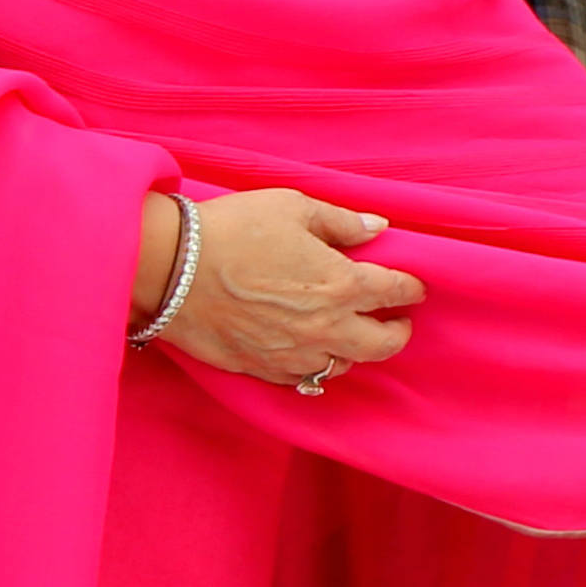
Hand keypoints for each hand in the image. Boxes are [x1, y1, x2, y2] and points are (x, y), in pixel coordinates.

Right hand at [142, 188, 423, 387]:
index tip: (414, 287)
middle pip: (384, 345)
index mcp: (342, 284)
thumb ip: (340, 222)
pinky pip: (305, 379)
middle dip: (397, 332)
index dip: (411, 289)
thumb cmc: (232, 230)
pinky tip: (311, 350)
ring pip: (345, 366)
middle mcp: (326, 327)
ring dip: (355, 350)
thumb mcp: (292, 207)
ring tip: (350, 333)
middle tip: (396, 321)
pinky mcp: (265, 369)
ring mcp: (296, 354)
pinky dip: (316, 366)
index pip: (395, 293)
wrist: (170, 268)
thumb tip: (377, 227)